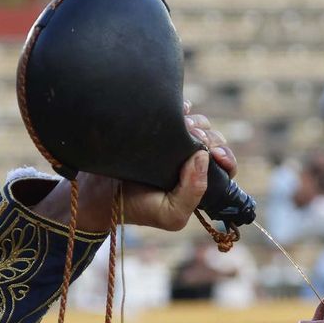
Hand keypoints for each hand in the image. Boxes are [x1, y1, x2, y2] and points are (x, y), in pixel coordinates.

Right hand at [67, 107, 236, 233]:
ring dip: (195, 123)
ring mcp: (173, 143)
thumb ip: (193, 193)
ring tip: (182, 128)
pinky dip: (183, 109)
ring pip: (198, 123)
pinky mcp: (156, 129)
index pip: (224, 165)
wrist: (99, 193)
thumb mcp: (171, 214)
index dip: (224, 157)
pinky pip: (178, 111)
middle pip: (212, 139)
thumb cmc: (137, 208)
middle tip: (193, 138)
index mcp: (198, 181)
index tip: (214, 154)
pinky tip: (179, 112)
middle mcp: (189, 161)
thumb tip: (204, 156)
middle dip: (208, 137)